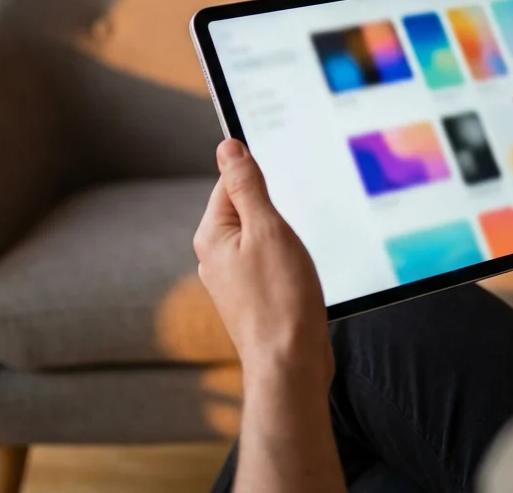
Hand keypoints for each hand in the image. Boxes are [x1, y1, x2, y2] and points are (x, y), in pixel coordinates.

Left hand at [194, 140, 332, 389]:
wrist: (290, 364)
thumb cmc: (281, 300)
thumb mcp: (268, 229)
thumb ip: (247, 186)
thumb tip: (228, 148)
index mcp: (212, 236)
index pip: (230, 184)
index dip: (260, 179)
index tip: (286, 183)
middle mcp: (215, 258)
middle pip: (247, 210)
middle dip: (276, 212)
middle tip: (297, 229)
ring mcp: (234, 281)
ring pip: (262, 239)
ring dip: (285, 240)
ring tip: (299, 259)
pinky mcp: (254, 299)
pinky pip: (270, 264)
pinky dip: (288, 263)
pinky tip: (301, 277)